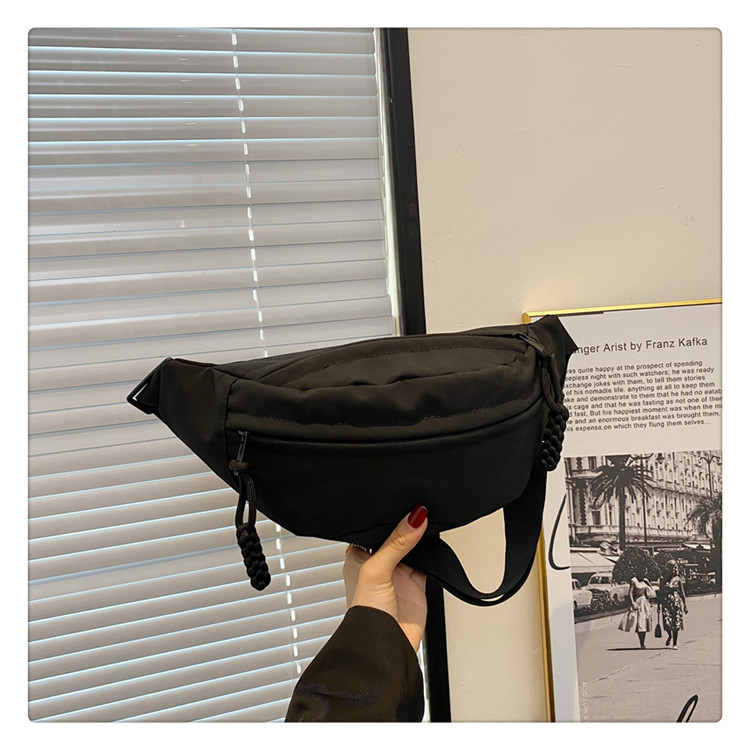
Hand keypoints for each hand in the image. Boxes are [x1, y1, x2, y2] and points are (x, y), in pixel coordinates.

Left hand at [343, 505, 428, 651]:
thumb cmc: (365, 614)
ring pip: (412, 545)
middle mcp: (378, 563)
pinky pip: (427, 560)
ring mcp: (398, 573)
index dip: (387, 515)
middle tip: (419, 506)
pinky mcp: (416, 582)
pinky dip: (432, 551)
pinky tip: (435, 540)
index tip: (401, 499)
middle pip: (395, 535)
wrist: (386, 646)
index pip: (374, 528)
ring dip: (420, 535)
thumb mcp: (376, 570)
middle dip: (406, 523)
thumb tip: (414, 518)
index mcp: (359, 556)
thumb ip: (396, 543)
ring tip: (429, 517)